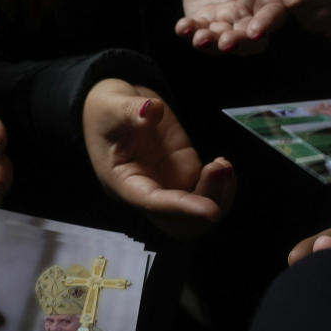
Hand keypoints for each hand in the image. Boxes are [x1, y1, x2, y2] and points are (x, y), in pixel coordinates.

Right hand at [83, 78, 235, 238]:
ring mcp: (167, 187)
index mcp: (122, 182)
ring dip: (218, 197)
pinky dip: (220, 187)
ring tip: (223, 164)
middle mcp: (146, 193)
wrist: (116, 109)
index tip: (211, 209)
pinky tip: (222, 164)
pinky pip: (205, 196)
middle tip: (218, 168)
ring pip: (196, 216)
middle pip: (179, 224)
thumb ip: (131, 110)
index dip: (182, 208)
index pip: (152, 203)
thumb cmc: (107, 111)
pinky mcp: (183, 176)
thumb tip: (153, 110)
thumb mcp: (112, 106)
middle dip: (205, 204)